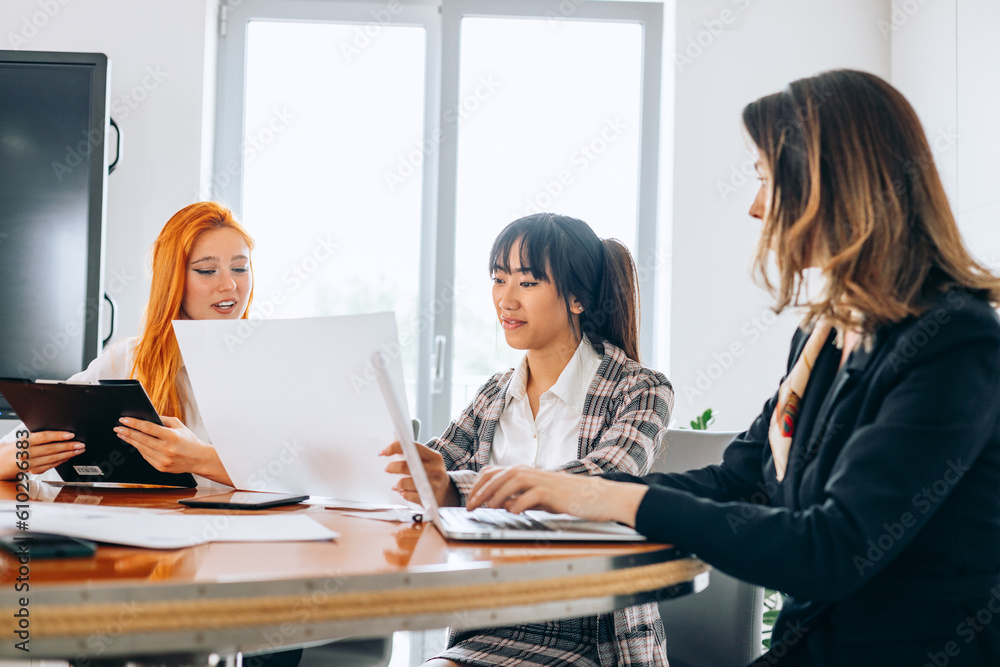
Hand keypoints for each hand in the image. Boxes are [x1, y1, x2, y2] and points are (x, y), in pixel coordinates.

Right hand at [4, 431, 84, 476]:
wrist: (0, 463)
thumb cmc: (13, 448)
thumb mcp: (21, 438)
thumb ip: (37, 435)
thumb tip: (58, 432)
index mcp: (23, 441)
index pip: (43, 437)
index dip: (58, 436)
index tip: (70, 435)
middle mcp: (26, 453)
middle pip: (51, 449)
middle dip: (68, 446)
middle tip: (80, 444)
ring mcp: (29, 464)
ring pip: (52, 459)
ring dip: (68, 454)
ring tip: (79, 450)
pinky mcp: (32, 471)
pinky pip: (50, 466)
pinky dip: (61, 461)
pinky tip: (69, 457)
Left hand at [115, 417, 231, 485]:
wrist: (198, 459)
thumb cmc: (188, 440)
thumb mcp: (179, 426)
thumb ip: (163, 420)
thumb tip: (146, 417)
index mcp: (172, 436)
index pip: (148, 428)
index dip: (134, 423)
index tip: (123, 420)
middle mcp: (167, 449)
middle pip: (141, 439)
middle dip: (127, 432)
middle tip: (118, 428)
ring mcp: (163, 460)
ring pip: (141, 449)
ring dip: (130, 441)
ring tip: (122, 434)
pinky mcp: (160, 467)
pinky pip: (145, 456)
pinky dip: (139, 449)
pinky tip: (135, 443)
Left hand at [380, 441, 458, 506]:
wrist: (447, 493)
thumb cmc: (433, 474)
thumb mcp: (429, 461)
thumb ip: (415, 455)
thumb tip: (392, 451)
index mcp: (434, 457)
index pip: (412, 448)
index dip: (396, 448)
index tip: (384, 451)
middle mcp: (435, 469)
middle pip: (407, 466)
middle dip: (393, 467)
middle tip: (388, 468)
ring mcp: (432, 485)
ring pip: (406, 483)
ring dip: (398, 484)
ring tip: (397, 485)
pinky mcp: (428, 498)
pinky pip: (408, 496)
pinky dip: (404, 494)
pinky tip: (404, 492)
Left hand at [466, 465, 647, 526]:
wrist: (600, 497)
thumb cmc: (571, 498)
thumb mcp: (542, 498)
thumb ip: (523, 499)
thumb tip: (502, 505)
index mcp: (528, 472)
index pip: (496, 472)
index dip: (480, 485)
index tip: (470, 500)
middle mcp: (533, 473)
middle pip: (500, 475)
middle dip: (481, 490)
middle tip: (470, 506)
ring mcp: (544, 481)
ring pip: (513, 481)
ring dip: (496, 495)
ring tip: (487, 509)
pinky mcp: (555, 492)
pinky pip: (533, 495)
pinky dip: (520, 503)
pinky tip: (512, 512)